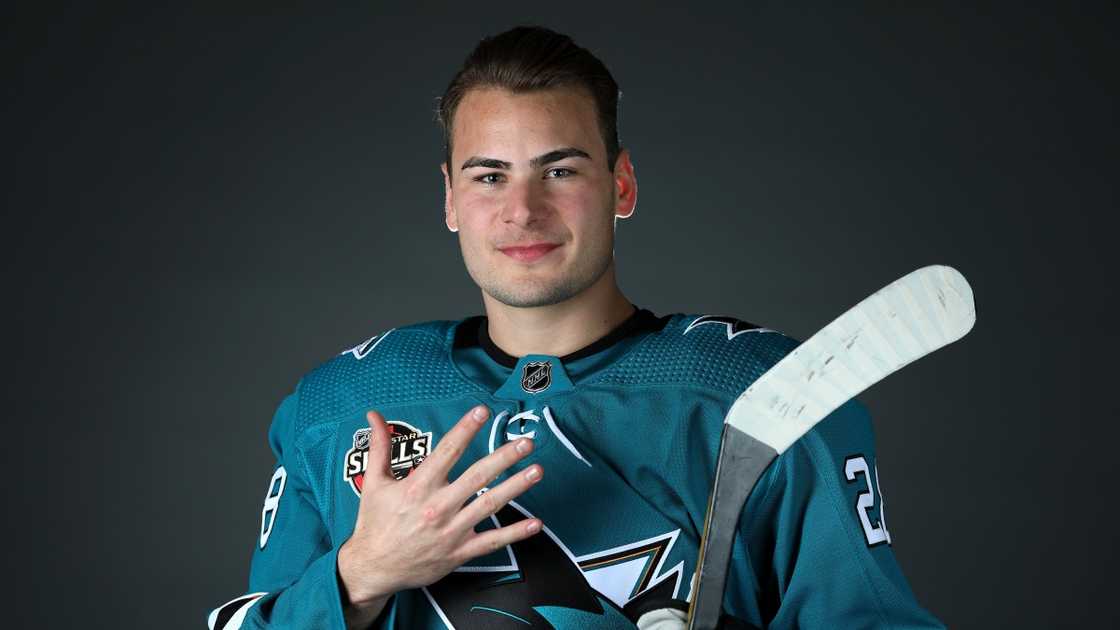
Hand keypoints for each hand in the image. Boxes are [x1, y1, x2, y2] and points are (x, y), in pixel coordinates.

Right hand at [337, 405, 542, 618]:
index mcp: (418, 487)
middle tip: (526, 442)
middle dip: (504, 458)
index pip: (447, 452)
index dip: (465, 429)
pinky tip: (535, 523)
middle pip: (477, 477)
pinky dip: (514, 533)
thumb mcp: (373, 483)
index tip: (482, 411)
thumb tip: (374, 415)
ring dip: (515, 487)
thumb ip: (379, 447)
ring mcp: (451, 531)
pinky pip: (492, 542)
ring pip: (489, 505)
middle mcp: (438, 507)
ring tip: (537, 470)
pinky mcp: (459, 552)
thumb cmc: (374, 523)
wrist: (373, 568)